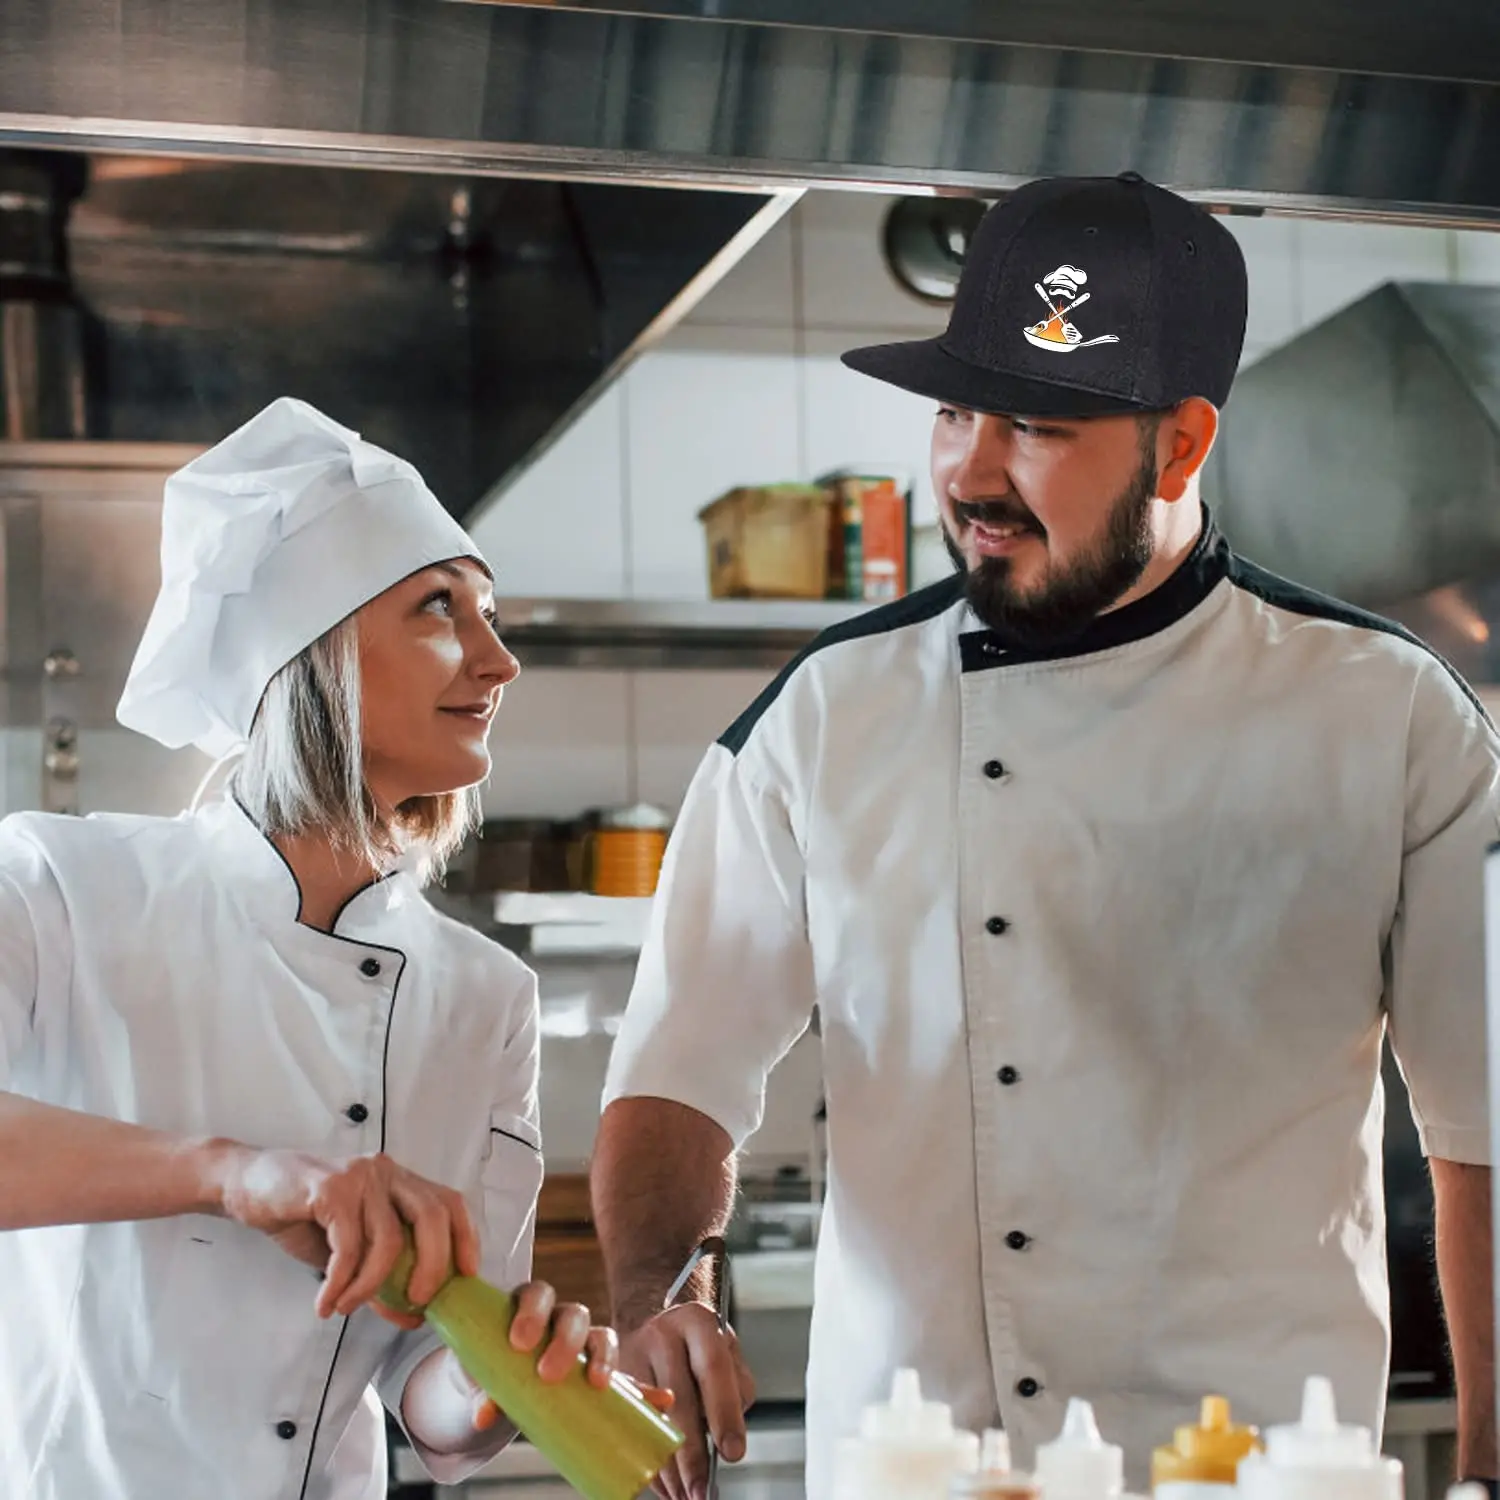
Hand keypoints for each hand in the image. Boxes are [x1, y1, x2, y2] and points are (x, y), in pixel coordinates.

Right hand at [214, 1145, 477, 1325]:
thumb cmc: (303, 1217)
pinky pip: (348, 1246)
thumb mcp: (348, 1249)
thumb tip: (411, 1316)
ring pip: (388, 1239)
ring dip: (370, 1286)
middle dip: (433, 1264)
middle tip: (416, 1302)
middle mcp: (387, 1172)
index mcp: (400, 1181)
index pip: (449, 1202)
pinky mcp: (330, 1188)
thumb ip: (381, 1275)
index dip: (465, 1237)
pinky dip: (340, 1283)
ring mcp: (360, 1176)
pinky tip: (325, 1303)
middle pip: (433, 1214)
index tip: (467, 1275)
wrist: (246, 1186)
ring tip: (346, 1308)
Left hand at [443, 1285, 672, 1432]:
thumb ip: (485, 1391)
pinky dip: (645, 1389)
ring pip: (602, 1336)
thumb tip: (483, 1416)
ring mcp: (586, 1346)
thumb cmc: (494, 1369)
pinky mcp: (601, 1373)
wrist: (507, 1386)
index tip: (520, 1342)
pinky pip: (628, 1378)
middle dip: (564, 1340)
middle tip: (548, 1373)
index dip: (532, 1311)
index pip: (538, 1293)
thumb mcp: (487, 1376)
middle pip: (574, 1314)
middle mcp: (563, 1320)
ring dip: (603, 1357)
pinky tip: (661, 1398)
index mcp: (532, 1308)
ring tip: (598, 1382)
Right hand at [620, 1305, 755, 1499]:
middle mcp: (662, 1333)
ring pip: (649, 1418)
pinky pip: (628, 1424)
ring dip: (667, 1466)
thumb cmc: (695, 1340)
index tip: (732, 1452)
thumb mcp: (725, 1346)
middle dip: (692, 1455)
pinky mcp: (611, 1376)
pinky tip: (662, 1481)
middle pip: (678, 1401)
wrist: (651, 1315)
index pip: (713, 1369)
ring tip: (683, 1494)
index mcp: (697, 1321)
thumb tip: (726, 1434)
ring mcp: (631, 1353)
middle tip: (701, 1490)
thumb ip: (736, 1385)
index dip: (724, 1414)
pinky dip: (645, 1457)